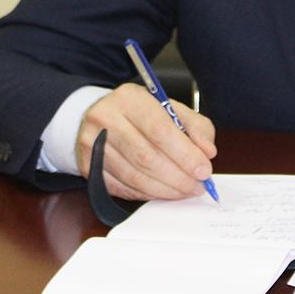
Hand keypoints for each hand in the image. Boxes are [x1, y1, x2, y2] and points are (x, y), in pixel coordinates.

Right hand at [74, 83, 216, 200]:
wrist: (102, 116)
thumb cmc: (142, 114)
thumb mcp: (171, 109)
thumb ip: (196, 127)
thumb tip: (207, 152)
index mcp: (129, 98)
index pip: (159, 130)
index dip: (184, 154)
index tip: (204, 170)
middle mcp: (105, 119)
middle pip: (146, 157)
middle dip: (177, 177)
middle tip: (197, 186)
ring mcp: (92, 145)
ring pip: (133, 176)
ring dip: (164, 190)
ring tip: (184, 191)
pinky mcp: (87, 167)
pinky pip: (121, 188)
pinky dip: (146, 194)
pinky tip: (162, 192)